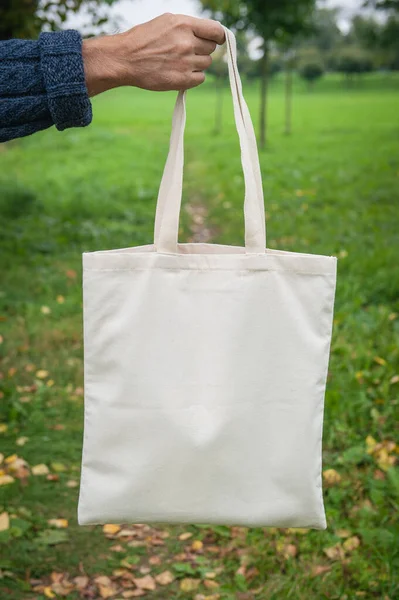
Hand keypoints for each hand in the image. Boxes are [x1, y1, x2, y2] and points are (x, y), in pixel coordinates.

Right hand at [83, 13, 224, 96]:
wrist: (126, 59)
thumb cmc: (144, 39)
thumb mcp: (167, 22)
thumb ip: (188, 27)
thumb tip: (208, 33)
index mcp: (184, 25)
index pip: (216, 31)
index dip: (219, 37)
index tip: (217, 40)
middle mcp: (187, 43)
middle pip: (211, 49)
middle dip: (202, 49)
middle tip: (187, 52)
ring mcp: (186, 62)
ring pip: (206, 64)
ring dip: (197, 63)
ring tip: (180, 62)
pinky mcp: (182, 79)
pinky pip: (200, 78)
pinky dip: (194, 76)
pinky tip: (181, 72)